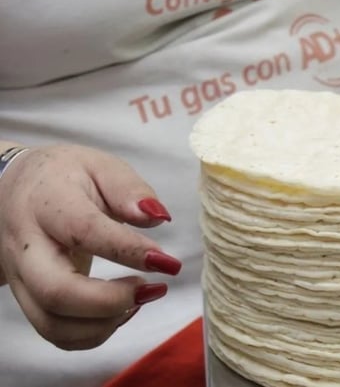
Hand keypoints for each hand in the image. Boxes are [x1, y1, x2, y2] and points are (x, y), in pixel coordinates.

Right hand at [0, 144, 180, 349]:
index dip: (128, 251)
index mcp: (47, 204)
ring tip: (140, 298)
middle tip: (153, 288)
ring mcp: (22, 278)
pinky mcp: (28, 299)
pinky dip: (93, 333)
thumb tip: (158, 216)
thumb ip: (128, 188)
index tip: (166, 261)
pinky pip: (55, 333)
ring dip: (105, 323)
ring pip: (52, 323)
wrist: (10, 190)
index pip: (84, 231)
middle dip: (111, 301)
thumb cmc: (64, 178)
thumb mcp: (99, 165)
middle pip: (56, 292)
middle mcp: (27, 247)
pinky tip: (121, 309)